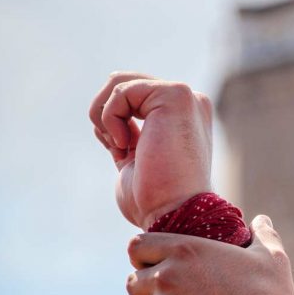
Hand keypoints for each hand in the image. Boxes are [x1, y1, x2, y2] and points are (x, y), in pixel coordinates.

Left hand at [89, 71, 212, 228]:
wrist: (176, 213)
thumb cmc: (155, 200)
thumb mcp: (135, 160)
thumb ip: (128, 136)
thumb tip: (102, 118)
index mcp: (184, 119)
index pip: (135, 98)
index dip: (113, 120)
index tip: (119, 151)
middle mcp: (190, 104)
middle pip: (126, 82)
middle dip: (105, 112)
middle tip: (113, 144)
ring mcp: (187, 97)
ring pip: (120, 82)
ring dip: (104, 114)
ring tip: (118, 143)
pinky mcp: (176, 95)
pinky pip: (122, 91)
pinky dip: (110, 117)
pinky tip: (124, 143)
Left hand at [125, 214, 293, 294]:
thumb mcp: (271, 259)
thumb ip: (262, 234)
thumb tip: (261, 220)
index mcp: (185, 251)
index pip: (137, 246)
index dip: (144, 254)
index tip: (158, 262)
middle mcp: (165, 279)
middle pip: (134, 281)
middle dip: (149, 287)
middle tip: (175, 293)